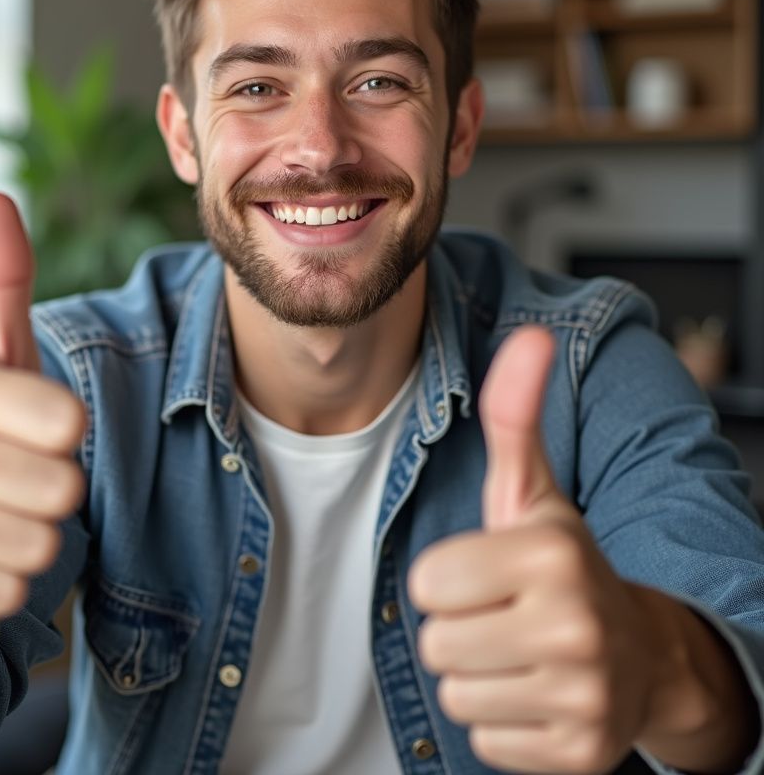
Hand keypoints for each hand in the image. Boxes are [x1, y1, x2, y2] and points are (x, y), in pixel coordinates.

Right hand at [0, 193, 86, 665]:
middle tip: (19, 482)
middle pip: (61, 487)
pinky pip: (9, 592)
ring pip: (40, 544)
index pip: (67, 420)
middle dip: (58, 493)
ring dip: (37, 539)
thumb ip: (2, 281)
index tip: (33, 430)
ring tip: (0, 519)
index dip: (67, 433)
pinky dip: (9, 583)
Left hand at [408, 327, 661, 773]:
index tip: (488, 574)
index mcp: (550, 554)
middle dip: (458, 629)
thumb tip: (529, 334)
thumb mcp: (531, 489)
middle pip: (436, 643)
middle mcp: (575, 627)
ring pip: (457, 697)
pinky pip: (484, 742)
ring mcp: (584, 698)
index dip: (447, 580)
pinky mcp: (582, 756)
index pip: (427, 584)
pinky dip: (501, 723)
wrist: (639, 652)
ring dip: (477, 676)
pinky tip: (537, 693)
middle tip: (503, 616)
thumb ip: (515, 415)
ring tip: (519, 652)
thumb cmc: (559, 563)